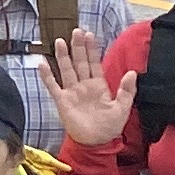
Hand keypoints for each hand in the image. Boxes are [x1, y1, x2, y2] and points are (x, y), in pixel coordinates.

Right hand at [44, 31, 131, 149]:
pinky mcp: (62, 101)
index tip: (89, 34)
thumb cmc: (109, 127)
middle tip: (76, 31)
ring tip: (59, 41)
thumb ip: (127, 90)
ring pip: (66, 69)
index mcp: (98, 85)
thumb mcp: (123, 108)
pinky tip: (42, 64)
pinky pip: (53, 86)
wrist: (95, 143)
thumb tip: (132, 72)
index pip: (94, 63)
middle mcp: (84, 85)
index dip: (92, 49)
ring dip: (63, 56)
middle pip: (79, 62)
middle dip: (78, 47)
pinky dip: (47, 76)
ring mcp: (71, 92)